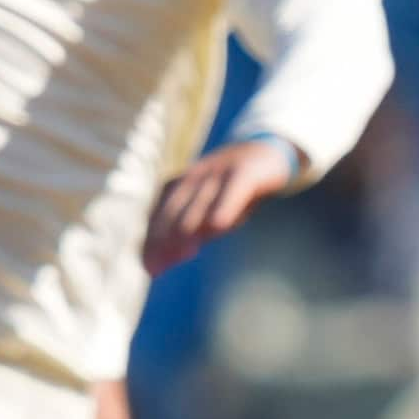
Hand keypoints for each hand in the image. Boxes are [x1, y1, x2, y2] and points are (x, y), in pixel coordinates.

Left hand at [142, 135, 300, 272]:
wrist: (266, 149)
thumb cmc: (233, 191)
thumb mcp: (210, 206)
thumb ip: (193, 228)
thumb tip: (174, 257)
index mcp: (179, 186)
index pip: (159, 216)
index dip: (152, 243)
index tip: (151, 269)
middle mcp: (194, 178)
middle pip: (173, 212)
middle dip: (163, 241)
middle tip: (161, 268)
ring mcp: (219, 173)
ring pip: (199, 203)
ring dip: (186, 229)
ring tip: (182, 254)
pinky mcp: (245, 171)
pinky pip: (232, 190)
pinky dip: (224, 206)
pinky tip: (217, 225)